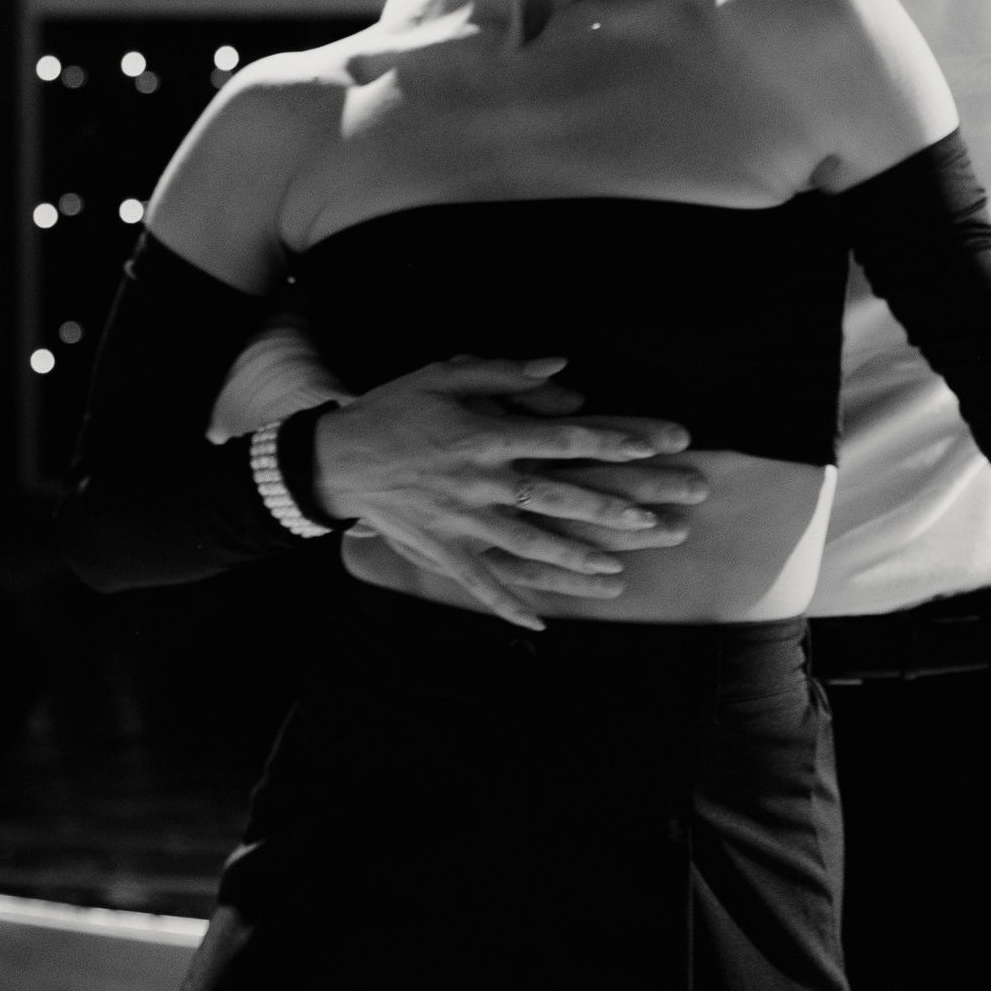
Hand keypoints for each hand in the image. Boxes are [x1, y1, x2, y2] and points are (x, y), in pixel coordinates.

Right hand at [313, 356, 708, 629]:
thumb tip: (562, 367)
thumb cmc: (395, 409)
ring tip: (617, 569)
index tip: (648, 448)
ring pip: (529, 546)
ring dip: (575, 559)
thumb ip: (506, 372)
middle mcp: (479, 482)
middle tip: (654, 521)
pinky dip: (511, 605)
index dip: (606, 442)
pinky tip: (542, 622)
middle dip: (607, 511)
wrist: (336, 458)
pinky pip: (482, 583)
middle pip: (555, 498)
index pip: (558, 440)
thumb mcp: (444, 375)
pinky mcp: (443, 551)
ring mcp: (462, 522)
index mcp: (484, 436)